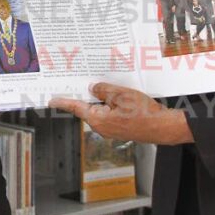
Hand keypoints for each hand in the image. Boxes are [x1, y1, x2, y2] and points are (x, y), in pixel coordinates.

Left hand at [49, 83, 192, 144]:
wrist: (162, 127)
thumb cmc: (144, 113)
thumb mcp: (121, 95)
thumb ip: (104, 90)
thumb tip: (93, 89)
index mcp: (98, 119)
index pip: (76, 108)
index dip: (64, 102)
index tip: (52, 100)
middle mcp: (101, 128)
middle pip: (88, 109)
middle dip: (87, 96)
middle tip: (85, 84)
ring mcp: (110, 131)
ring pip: (100, 111)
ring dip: (102, 101)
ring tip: (109, 89)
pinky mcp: (119, 130)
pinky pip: (109, 115)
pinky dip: (110, 106)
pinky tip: (118, 98)